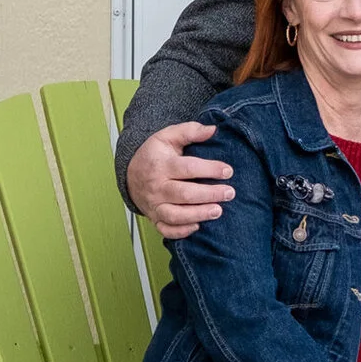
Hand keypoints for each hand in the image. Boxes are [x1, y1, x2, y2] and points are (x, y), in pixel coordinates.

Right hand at [128, 122, 235, 239]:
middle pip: (184, 194)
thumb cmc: (155, 155)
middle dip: (209, 194)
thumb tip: (212, 130)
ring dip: (198, 214)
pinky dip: (181, 231)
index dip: (210, 169)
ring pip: (175, 215)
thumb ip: (190, 131)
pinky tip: (198, 226)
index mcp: (161, 165)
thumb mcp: (168, 137)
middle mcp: (156, 187)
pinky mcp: (155, 219)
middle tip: (229, 193)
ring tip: (218, 211)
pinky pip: (166, 230)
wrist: (131, 174)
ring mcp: (154, 205)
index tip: (228, 171)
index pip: (188, 168)